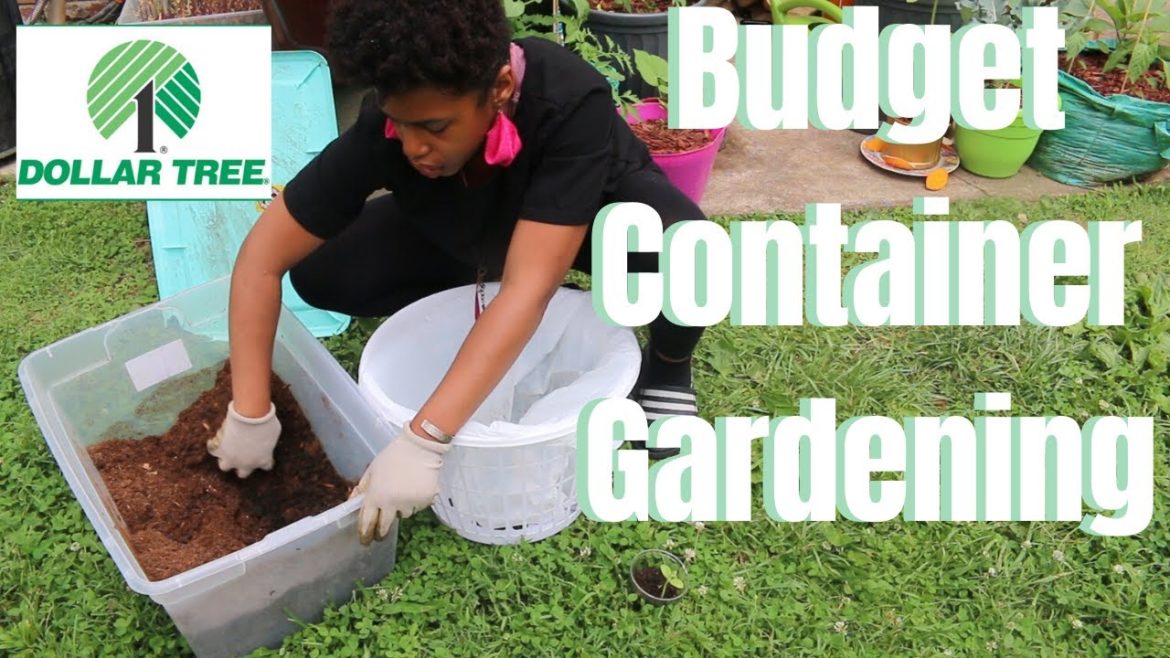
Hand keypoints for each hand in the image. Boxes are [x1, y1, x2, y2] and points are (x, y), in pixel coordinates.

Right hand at [206, 401, 280, 477]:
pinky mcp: (219, 450)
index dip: (264, 459)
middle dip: (243, 465)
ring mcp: (231, 458)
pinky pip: (213, 450)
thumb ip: (269, 438)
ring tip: (227, 448)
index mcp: (263, 460)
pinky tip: (217, 437)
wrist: (250, 416)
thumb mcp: (274, 430)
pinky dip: (214, 444)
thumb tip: (265, 435)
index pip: (266, 466)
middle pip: (243, 473)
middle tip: (243, 454)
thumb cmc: (266, 421)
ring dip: (226, 458)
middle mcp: (246, 464)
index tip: (263, 452)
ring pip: (224, 466)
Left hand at [350, 424, 449, 544]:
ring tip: (404, 490)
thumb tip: (353, 502)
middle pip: (385, 526)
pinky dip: (416, 500)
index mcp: (376, 495)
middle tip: (380, 534)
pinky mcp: (426, 501)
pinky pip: (418, 506)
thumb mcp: (372, 470)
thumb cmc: (393, 456)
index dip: (365, 533)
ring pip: (403, 514)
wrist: (420, 446)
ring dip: (401, 508)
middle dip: (381, 532)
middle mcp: (392, 503)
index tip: (365, 541)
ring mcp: (410, 503)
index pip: (367, 521)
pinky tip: (416, 486)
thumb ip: (363, 489)